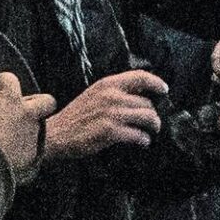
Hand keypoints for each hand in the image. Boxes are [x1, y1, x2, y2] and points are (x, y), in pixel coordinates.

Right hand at [0, 70, 54, 175]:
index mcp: (12, 99)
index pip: (11, 79)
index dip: (2, 80)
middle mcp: (28, 114)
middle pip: (47, 101)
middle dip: (38, 101)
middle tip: (22, 106)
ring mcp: (33, 134)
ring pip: (36, 125)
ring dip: (24, 126)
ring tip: (6, 134)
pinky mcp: (32, 153)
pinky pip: (29, 145)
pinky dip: (20, 145)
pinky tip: (7, 150)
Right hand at [43, 68, 165, 164]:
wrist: (56, 134)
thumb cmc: (76, 116)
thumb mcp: (94, 94)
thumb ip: (115, 92)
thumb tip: (139, 97)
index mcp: (108, 84)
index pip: (140, 77)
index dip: (156, 83)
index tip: (164, 90)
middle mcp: (112, 96)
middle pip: (147, 103)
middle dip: (153, 115)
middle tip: (152, 123)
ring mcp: (112, 114)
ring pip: (148, 117)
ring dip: (153, 127)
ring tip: (150, 132)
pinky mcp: (111, 132)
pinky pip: (138, 135)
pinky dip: (144, 140)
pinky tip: (142, 142)